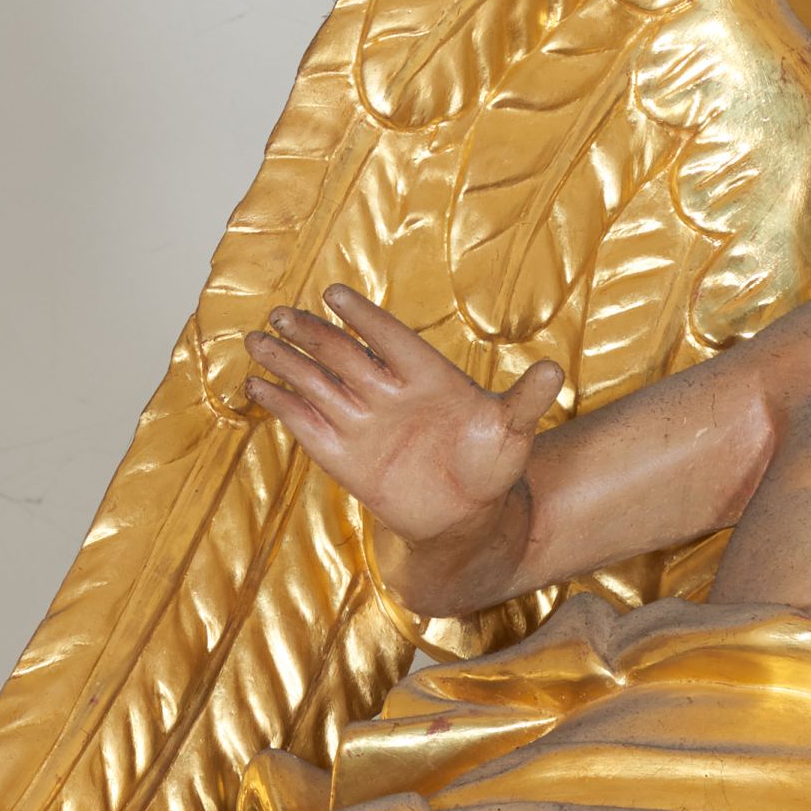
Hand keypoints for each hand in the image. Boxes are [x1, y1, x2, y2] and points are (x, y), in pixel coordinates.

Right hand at [243, 286, 564, 546]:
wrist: (467, 515)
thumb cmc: (492, 466)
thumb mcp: (512, 430)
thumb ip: (526, 399)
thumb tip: (555, 369)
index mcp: (426, 375)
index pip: (389, 338)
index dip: (363, 317)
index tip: (334, 295)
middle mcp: (388, 391)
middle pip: (343, 355)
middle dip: (312, 334)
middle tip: (282, 314)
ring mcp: (364, 421)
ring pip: (318, 383)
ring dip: (288, 361)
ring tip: (257, 338)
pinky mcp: (345, 456)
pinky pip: (308, 425)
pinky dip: (282, 406)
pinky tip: (255, 387)